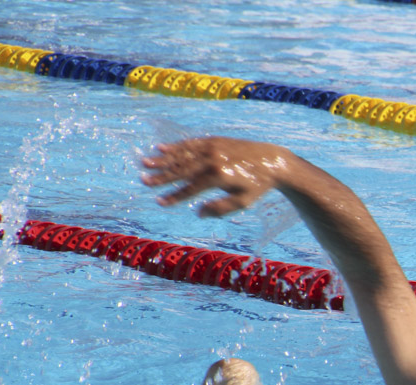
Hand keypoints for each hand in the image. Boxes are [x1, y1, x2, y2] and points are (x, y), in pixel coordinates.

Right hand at [140, 137, 293, 217]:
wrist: (272, 160)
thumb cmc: (258, 185)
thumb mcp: (243, 202)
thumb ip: (220, 209)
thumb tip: (199, 213)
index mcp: (219, 176)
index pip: (190, 189)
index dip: (174, 196)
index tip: (160, 202)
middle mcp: (213, 159)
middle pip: (182, 169)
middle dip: (162, 176)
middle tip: (143, 181)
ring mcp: (213, 147)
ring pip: (183, 154)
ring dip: (163, 159)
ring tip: (145, 163)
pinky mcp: (214, 140)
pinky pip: (191, 143)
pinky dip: (176, 146)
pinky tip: (161, 148)